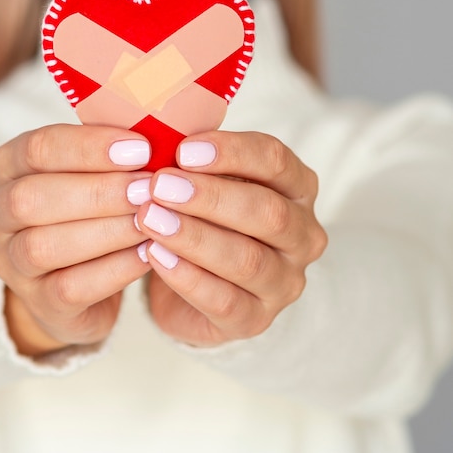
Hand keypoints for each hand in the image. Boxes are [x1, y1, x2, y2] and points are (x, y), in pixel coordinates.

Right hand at [0, 124, 151, 356]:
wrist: (73, 282)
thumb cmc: (88, 211)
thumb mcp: (91, 174)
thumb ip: (112, 154)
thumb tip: (160, 134)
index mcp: (9, 167)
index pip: (37, 148)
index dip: (89, 147)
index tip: (141, 149)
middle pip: (32, 198)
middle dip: (97, 191)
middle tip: (148, 188)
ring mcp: (10, 261)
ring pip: (44, 246)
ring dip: (106, 230)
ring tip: (150, 220)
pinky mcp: (37, 301)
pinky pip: (70, 287)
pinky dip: (113, 270)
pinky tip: (147, 255)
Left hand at [134, 131, 327, 346]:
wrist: (204, 286)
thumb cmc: (207, 219)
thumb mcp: (210, 183)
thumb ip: (196, 163)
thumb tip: (159, 133)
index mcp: (297, 189)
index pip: (276, 161)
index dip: (231, 153)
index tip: (183, 150)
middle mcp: (302, 235)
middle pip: (267, 212)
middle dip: (210, 197)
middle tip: (159, 186)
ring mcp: (284, 282)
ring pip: (247, 259)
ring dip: (194, 237)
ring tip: (149, 219)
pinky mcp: (256, 319)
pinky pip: (225, 301)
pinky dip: (187, 277)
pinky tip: (154, 256)